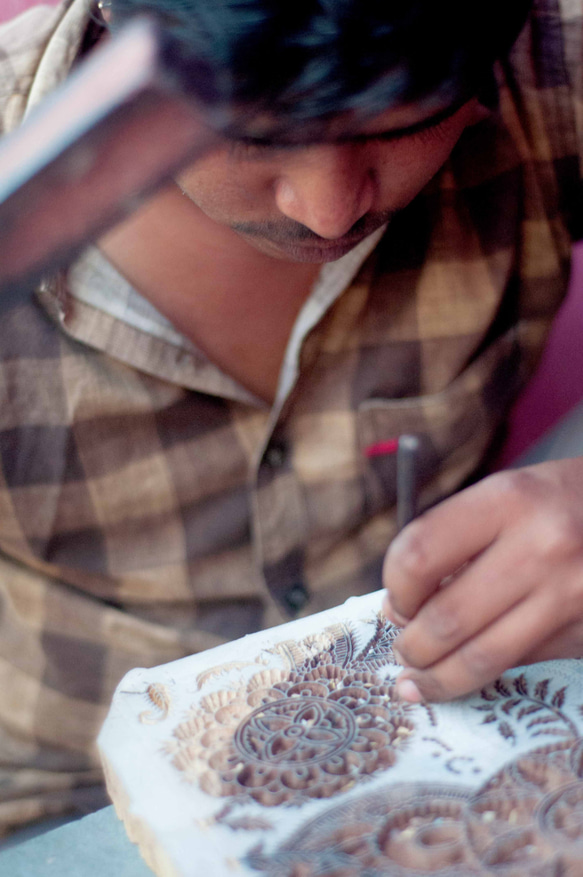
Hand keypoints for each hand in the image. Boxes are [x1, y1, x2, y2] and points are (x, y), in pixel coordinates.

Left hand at [382, 458, 582, 702]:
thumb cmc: (558, 502)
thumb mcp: (508, 496)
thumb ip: (454, 541)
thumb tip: (400, 610)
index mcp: (508, 500)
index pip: (420, 555)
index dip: (396, 588)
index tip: (396, 602)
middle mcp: (541, 547)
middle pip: (446, 619)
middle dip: (411, 646)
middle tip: (403, 652)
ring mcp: (568, 595)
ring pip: (481, 658)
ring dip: (437, 678)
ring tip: (417, 681)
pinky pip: (519, 663)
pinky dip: (484, 675)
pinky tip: (463, 678)